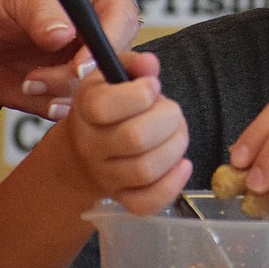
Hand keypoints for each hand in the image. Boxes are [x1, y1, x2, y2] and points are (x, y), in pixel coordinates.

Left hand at [0, 0, 140, 114]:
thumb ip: (42, 13)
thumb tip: (64, 34)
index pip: (124, 19)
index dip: (109, 43)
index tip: (80, 64)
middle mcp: (103, 31)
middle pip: (118, 61)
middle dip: (83, 77)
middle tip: (42, 77)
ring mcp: (89, 63)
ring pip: (99, 89)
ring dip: (61, 91)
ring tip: (28, 80)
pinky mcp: (71, 88)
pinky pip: (76, 106)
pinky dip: (53, 105)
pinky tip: (30, 89)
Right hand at [60, 50, 190, 214]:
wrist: (86, 148)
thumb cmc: (111, 103)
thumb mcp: (115, 75)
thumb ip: (134, 64)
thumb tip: (149, 64)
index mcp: (86, 107)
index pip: (104, 106)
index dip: (140, 94)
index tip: (152, 87)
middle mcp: (90, 144)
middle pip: (135, 138)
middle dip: (169, 120)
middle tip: (173, 113)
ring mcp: (104, 175)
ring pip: (145, 170)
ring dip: (175, 149)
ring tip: (177, 135)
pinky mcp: (121, 199)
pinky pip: (146, 203)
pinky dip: (172, 185)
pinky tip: (182, 165)